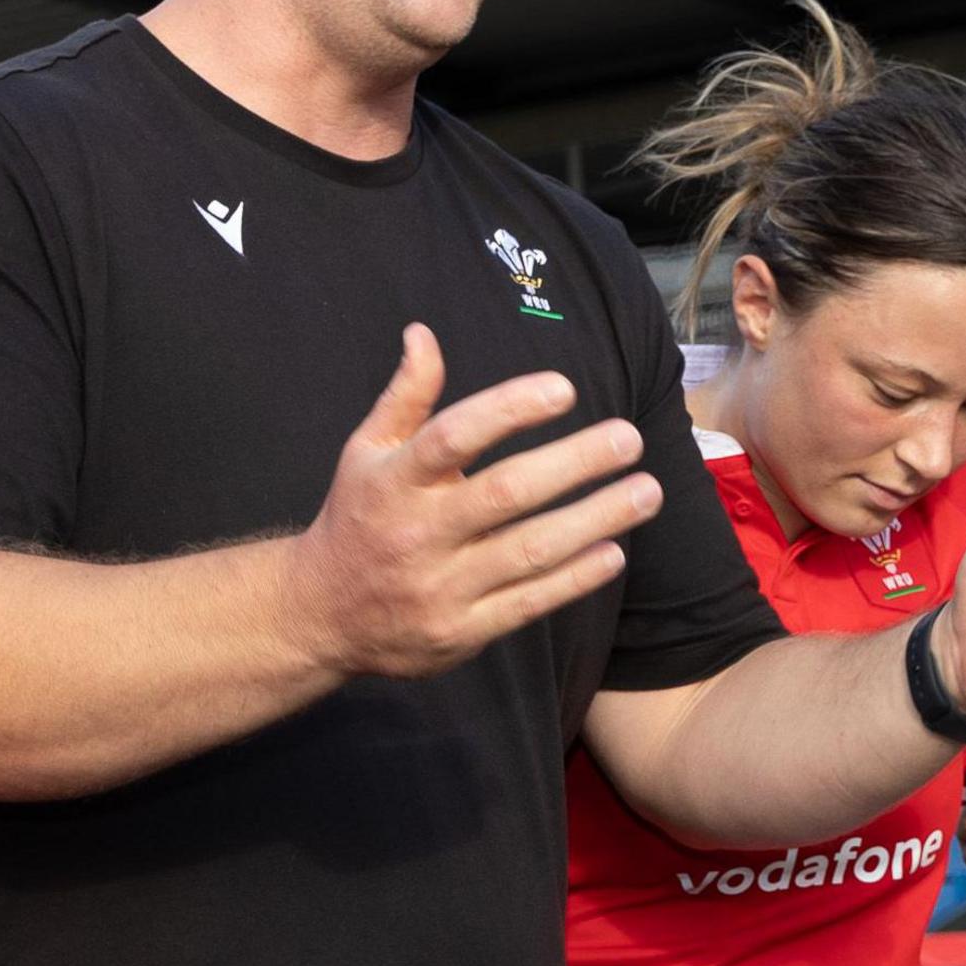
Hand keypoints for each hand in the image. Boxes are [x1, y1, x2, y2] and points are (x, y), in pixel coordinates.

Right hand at [278, 325, 660, 679]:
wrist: (320, 615)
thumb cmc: (358, 518)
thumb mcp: (366, 452)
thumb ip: (405, 396)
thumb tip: (423, 333)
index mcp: (394, 481)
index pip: (453, 437)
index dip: (509, 409)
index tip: (564, 389)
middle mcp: (417, 532)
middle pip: (505, 493)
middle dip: (575, 464)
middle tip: (628, 439)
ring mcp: (440, 587)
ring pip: (529, 550)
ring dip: (595, 519)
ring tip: (645, 491)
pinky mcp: (459, 632)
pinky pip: (528, 602)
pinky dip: (575, 578)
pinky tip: (613, 549)